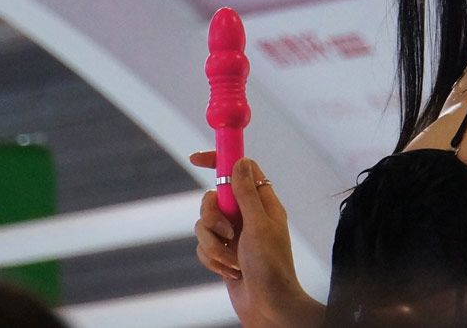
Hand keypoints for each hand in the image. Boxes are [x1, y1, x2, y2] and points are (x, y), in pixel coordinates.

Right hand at [191, 151, 314, 327]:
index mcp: (262, 201)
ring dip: (214, 245)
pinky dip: (212, 259)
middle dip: (213, 217)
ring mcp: (234, 234)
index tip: (195, 159)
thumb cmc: (271, 266)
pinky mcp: (223, 252)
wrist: (268, 307)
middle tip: (227, 232)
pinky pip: (203, 246)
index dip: (218, 160)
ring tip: (232, 260)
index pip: (239, 169)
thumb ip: (246, 194)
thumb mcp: (258, 225)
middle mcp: (247, 214)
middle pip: (214, 197)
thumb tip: (239, 162)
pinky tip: (229, 271)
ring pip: (204, 224)